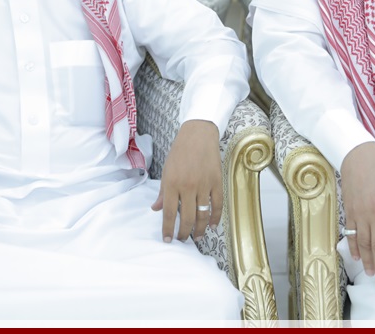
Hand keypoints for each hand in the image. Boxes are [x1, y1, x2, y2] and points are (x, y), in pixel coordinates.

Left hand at [151, 119, 222, 241]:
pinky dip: (215, 218)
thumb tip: (156, 209)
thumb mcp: (166, 170)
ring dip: (200, 230)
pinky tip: (212, 226)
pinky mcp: (217, 182)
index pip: (169, 214)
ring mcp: (204, 185)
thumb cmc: (179, 152)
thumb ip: (163, 192)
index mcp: (172, 184)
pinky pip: (217, 205)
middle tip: (182, 239)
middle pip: (187, 218)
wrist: (198, 135)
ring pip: (203, 215)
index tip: (167, 240)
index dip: (168, 230)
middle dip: (184, 233)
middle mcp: (188, 186)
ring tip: (197, 237)